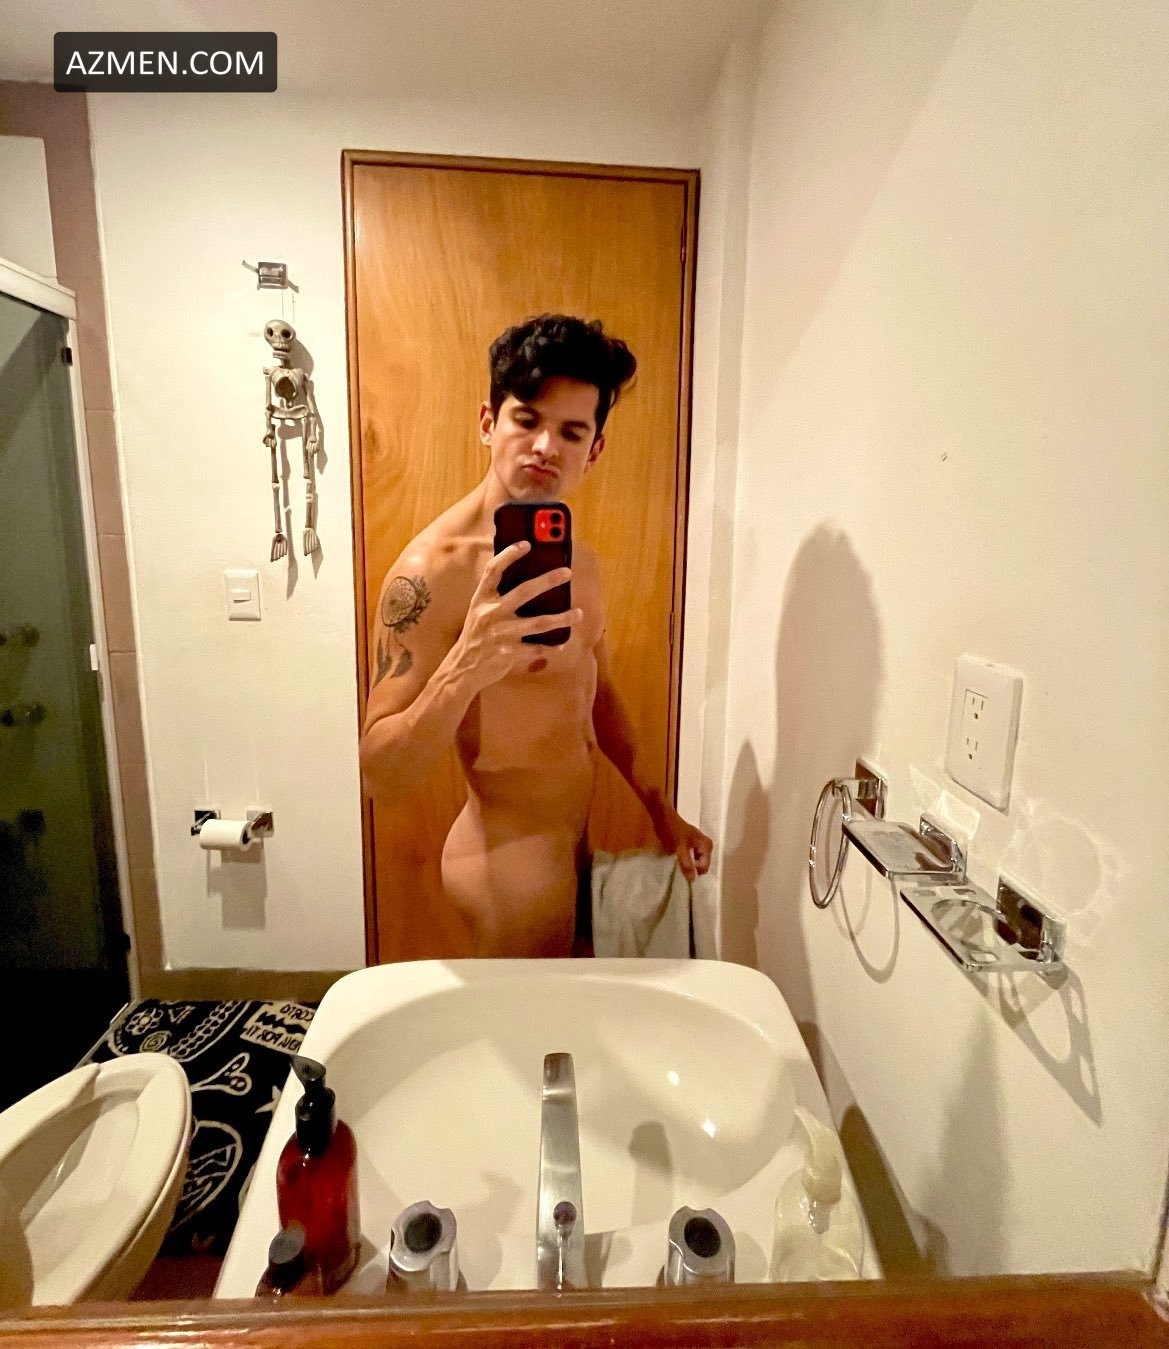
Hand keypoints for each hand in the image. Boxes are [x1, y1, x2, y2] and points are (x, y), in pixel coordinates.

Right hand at [452, 541, 580, 688]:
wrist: (462, 668)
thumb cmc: (476, 635)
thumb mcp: (479, 610)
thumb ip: (497, 595)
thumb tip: (528, 578)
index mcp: (481, 598)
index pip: (493, 570)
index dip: (509, 555)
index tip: (527, 544)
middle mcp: (490, 613)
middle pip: (524, 591)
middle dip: (548, 580)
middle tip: (567, 572)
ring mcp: (500, 634)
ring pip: (539, 623)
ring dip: (562, 618)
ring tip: (578, 614)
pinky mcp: (509, 653)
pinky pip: (537, 648)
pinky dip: (552, 647)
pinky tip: (563, 643)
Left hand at [648, 798, 712, 882]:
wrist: (662, 816)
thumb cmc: (672, 830)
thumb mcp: (680, 848)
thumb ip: (687, 863)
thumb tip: (692, 879)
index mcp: (706, 845)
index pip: (704, 867)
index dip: (693, 870)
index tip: (681, 866)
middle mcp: (705, 846)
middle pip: (701, 865)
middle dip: (691, 867)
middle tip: (679, 864)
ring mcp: (698, 846)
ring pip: (695, 862)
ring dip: (686, 864)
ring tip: (676, 861)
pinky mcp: (690, 846)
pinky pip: (690, 858)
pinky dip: (684, 861)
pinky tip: (676, 859)